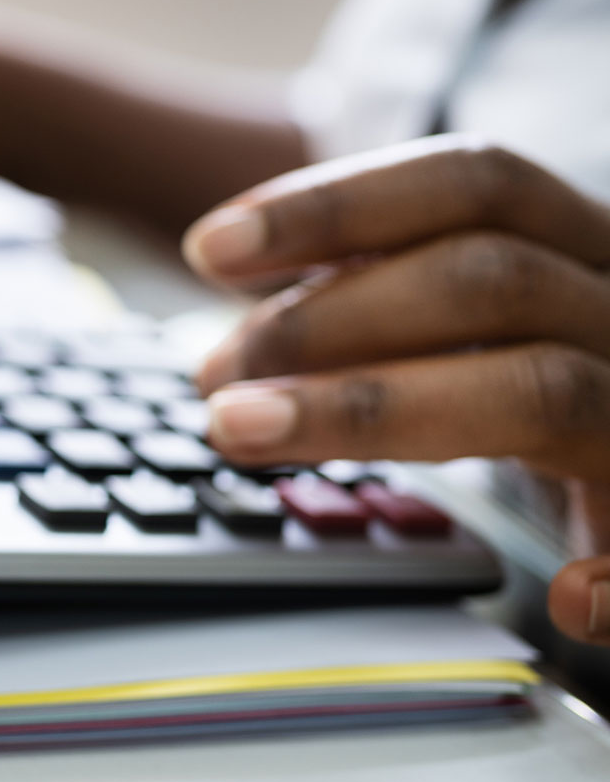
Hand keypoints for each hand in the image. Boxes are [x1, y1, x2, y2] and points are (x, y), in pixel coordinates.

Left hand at [183, 135, 609, 642]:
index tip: (209, 249)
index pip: (472, 182)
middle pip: (489, 279)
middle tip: (213, 378)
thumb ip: (375, 311)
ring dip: (370, 411)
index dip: (334, 206)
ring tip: (244, 433)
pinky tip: (567, 599)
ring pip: (541, 387)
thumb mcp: (473, 324)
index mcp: (584, 247)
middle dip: (324, 322)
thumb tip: (225, 358)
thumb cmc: (542, 384)